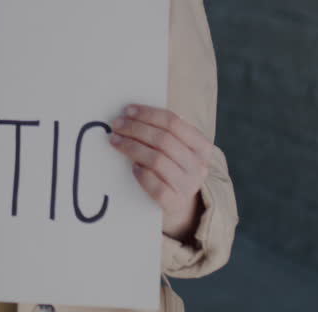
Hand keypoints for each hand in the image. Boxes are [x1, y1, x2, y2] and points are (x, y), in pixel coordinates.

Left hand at [108, 104, 211, 242]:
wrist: (182, 206)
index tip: (128, 110)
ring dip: (132, 147)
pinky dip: (142, 174)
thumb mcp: (178, 149)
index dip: (148, 114)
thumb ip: (165, 132)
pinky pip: (156, 186)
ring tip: (115, 141)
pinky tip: (132, 167)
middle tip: (116, 124)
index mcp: (202, 146)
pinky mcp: (175, 203)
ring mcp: (188, 186)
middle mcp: (198, 166)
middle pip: (163, 139)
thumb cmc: (174, 168)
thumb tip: (133, 113)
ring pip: (157, 160)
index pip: (174, 122)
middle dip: (135, 128)